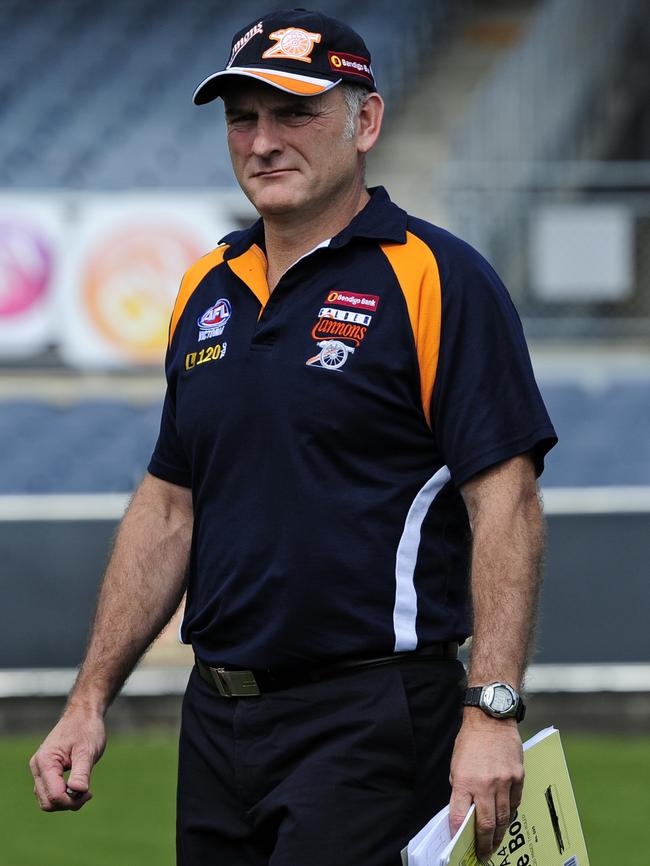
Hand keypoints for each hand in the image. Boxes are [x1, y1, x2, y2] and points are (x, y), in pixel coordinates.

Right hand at [29, 708, 105, 811]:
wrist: (83, 714)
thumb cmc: (86, 729)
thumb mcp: (87, 751)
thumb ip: (81, 772)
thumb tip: (78, 792)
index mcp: (45, 761)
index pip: (54, 795)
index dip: (71, 800)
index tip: (89, 793)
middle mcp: (37, 767)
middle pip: (47, 802)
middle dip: (68, 803)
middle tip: (88, 794)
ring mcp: (39, 770)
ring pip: (47, 800)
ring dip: (66, 801)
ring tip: (84, 791)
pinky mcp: (46, 771)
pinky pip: (50, 792)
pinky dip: (63, 795)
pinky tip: (78, 787)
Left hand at [449, 712, 523, 861]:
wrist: (491, 718)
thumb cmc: (471, 741)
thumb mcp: (457, 765)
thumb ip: (461, 789)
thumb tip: (464, 811)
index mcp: (464, 780)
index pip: (459, 815)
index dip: (458, 834)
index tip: (458, 845)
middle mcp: (485, 784)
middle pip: (486, 823)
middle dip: (484, 843)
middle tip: (483, 855)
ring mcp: (504, 781)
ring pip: (503, 817)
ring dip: (498, 833)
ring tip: (494, 843)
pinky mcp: (518, 777)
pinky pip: (514, 803)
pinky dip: (509, 813)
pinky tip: (505, 819)